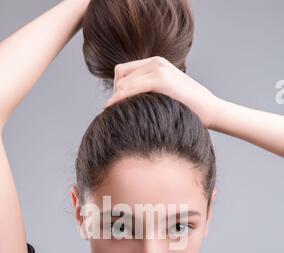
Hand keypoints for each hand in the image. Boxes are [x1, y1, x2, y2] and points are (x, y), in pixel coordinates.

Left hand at [105, 56, 219, 128]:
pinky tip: (115, 110)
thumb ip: (150, 92)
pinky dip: (119, 99)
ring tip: (116, 116)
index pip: (122, 71)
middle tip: (119, 115)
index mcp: (156, 63)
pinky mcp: (161, 80)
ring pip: (123, 84)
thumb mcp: (166, 95)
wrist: (210, 110)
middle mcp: (156, 62)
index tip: (121, 107)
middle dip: (117, 96)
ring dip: (117, 100)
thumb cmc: (189, 109)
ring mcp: (158, 69)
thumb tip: (129, 103)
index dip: (118, 90)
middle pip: (120, 77)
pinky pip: (130, 88)